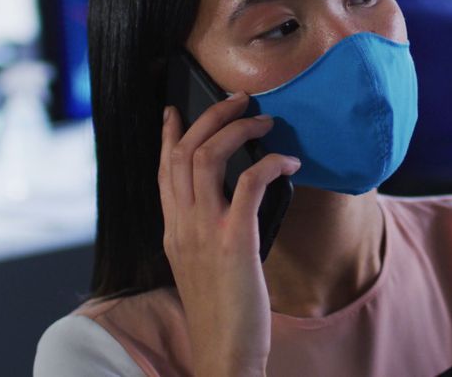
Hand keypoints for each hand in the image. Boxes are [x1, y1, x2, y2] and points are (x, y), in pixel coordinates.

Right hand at [158, 92, 300, 376]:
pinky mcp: (235, 241)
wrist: (224, 354)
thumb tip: (227, 205)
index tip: (175, 111)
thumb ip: (203, 233)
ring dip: (238, 129)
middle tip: (238, 100)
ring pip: (208, 156)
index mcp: (172, 231)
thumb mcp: (200, 267)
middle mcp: (182, 225)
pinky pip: (248, 183)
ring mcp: (205, 231)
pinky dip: (269, 162)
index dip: (169, 135)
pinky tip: (288, 161)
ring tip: (264, 120)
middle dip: (211, 116)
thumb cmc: (221, 314)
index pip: (163, 170)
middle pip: (185, 151)